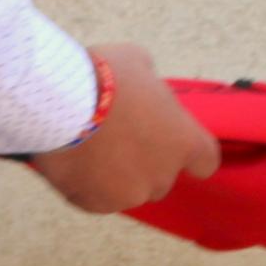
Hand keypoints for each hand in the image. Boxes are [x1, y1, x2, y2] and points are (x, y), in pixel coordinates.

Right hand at [25, 44, 221, 216]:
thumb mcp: (137, 62)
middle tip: (115, 137)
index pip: (205, 161)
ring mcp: (130, 194)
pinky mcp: (97, 204)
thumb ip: (150, 85)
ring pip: (125, 190)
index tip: (170, 144)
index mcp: (184, 141)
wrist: (60, 103)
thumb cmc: (104, 77)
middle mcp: (163, 174)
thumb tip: (143, 88)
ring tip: (85, 146)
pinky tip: (70, 160)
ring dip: (112, 175)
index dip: (189, 155)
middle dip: (142, 162)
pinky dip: (84, 185)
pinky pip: (95, 199)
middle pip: (160, 177)